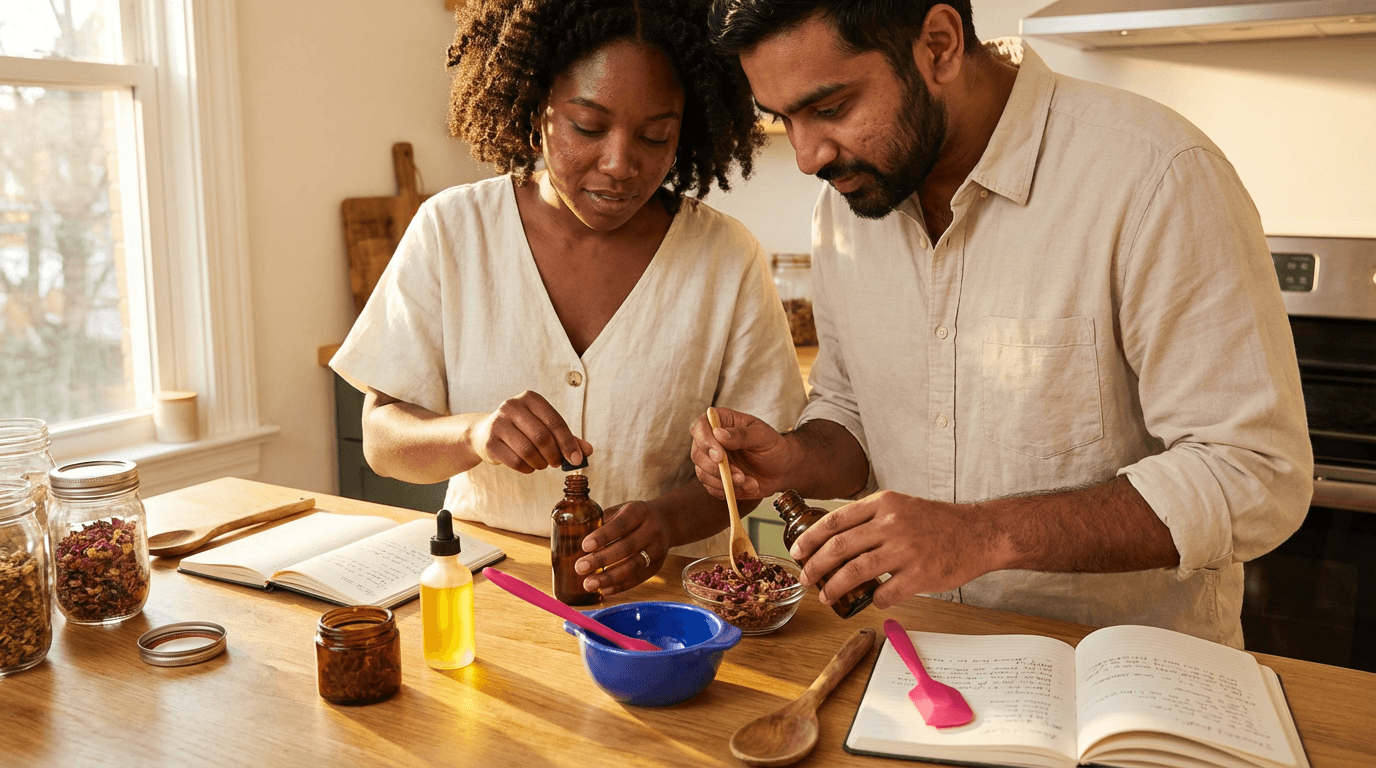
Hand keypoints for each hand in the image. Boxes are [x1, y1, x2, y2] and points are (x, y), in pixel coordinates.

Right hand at [469, 391, 592, 473]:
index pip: (555, 422)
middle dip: (554, 454)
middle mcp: (512, 406)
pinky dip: (527, 468)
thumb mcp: (544, 427)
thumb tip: (588, 451)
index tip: (576, 459)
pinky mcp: (489, 442)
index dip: (568, 443)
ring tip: (543, 464)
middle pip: (542, 436)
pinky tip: (529, 466)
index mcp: (530, 398)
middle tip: (557, 464)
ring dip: (541, 463)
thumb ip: (566, 438)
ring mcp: (498, 423)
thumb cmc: (522, 430)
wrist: (484, 434)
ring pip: (528, 450)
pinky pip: (515, 461)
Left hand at [573, 500, 668, 595]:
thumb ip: (601, 523)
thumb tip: (573, 540)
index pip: (621, 524)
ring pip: (634, 565)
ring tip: (588, 584)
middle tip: (580, 567)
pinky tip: (604, 589)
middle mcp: (652, 529)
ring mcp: (657, 549)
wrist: (665, 522)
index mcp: (639, 511)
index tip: (584, 546)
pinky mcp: (658, 565)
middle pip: (627, 547)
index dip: (603, 536)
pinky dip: (620, 585)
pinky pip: (639, 578)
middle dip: (602, 559)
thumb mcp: (620, 511)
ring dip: (609, 577)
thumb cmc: (633, 518)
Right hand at [689, 407, 791, 499]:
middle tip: (739, 476)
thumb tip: (718, 434)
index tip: (719, 456)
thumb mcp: (763, 436)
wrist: (782, 469)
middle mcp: (712, 440)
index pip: (700, 426)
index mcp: (722, 422)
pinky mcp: (715, 478)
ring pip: (702, 473)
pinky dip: (728, 491)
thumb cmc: (773, 447)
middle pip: (697, 453)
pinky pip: (711, 487)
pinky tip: (747, 487)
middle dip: (716, 468)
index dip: (705, 441)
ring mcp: (712, 461)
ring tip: (748, 482)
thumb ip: (742, 435)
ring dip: (725, 482)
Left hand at [790, 491, 1004, 609]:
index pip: (835, 521)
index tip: (796, 552)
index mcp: (883, 504)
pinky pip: (885, 593)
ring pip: (856, 572)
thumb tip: (832, 540)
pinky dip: (872, 600)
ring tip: (825, 596)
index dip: (809, 538)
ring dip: (834, 587)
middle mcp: (892, 524)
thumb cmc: (936, 522)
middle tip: (804, 578)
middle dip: (815, 566)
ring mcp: (907, 550)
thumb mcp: (900, 507)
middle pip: (839, 547)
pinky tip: (869, 601)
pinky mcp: (921, 575)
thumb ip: (870, 518)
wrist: (979, 533)